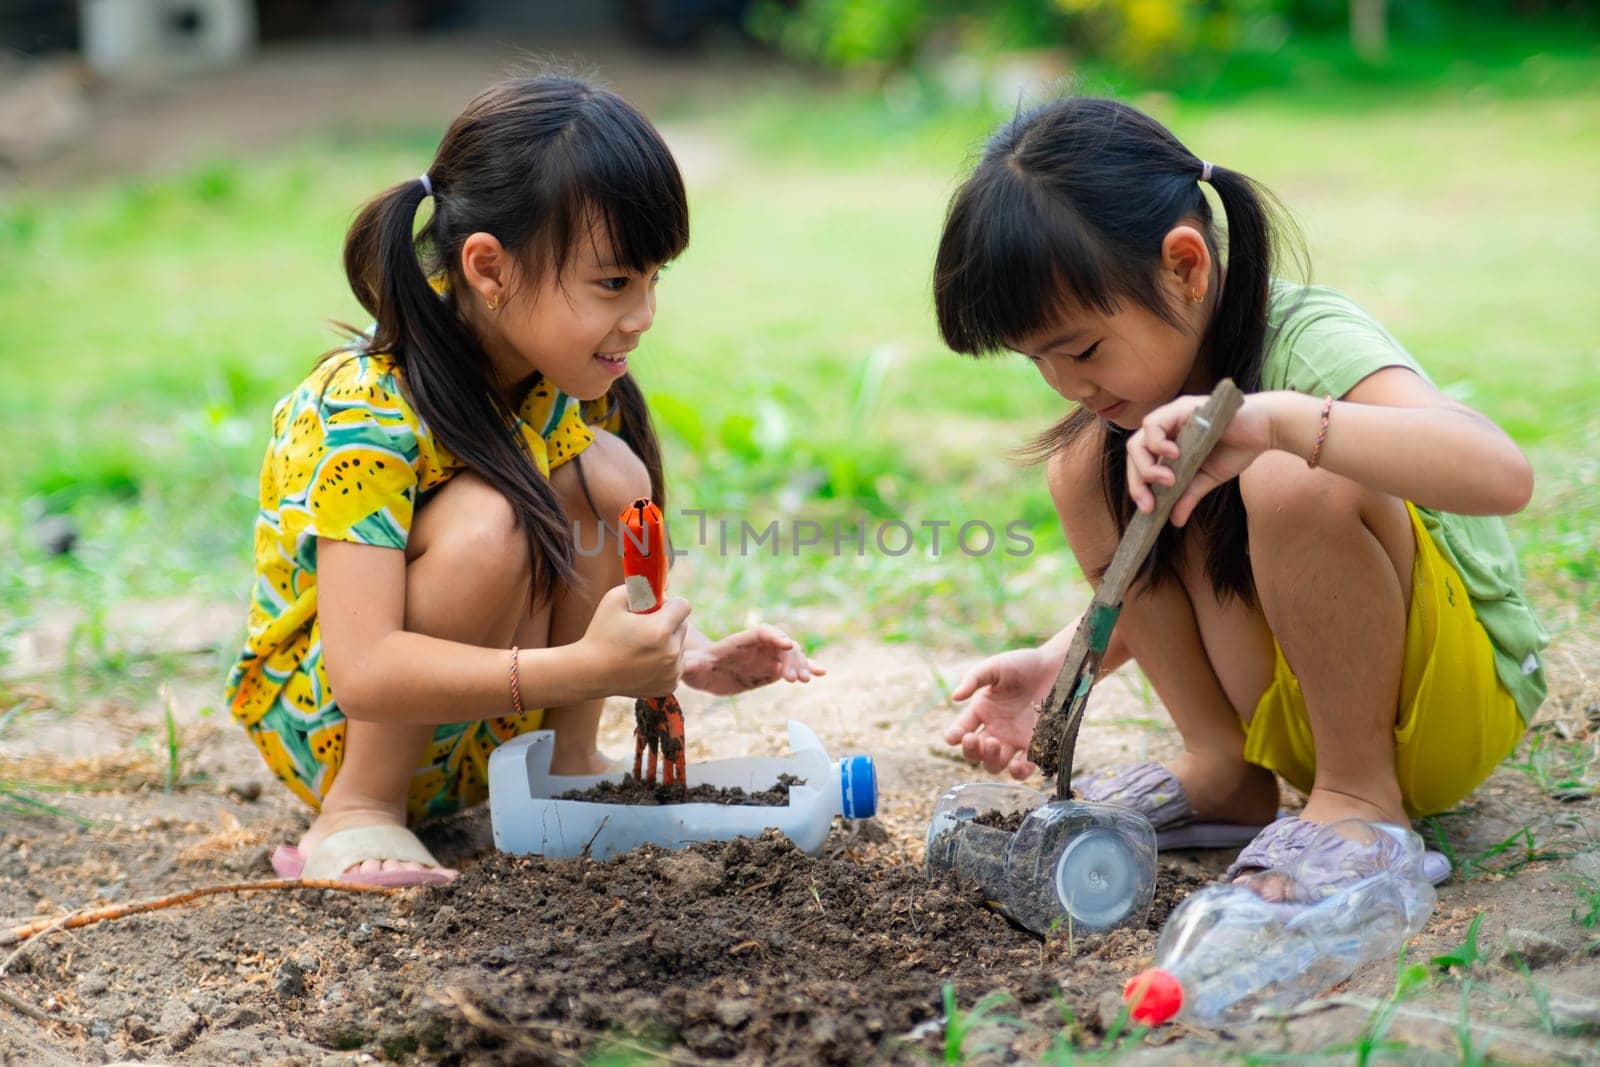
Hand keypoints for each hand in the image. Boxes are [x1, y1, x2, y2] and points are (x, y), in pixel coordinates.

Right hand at [578, 584, 690, 697]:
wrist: (590, 673)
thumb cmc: (600, 634)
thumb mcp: (614, 599)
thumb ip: (640, 586)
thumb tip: (665, 583)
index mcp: (660, 630)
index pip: (683, 606)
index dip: (669, 604)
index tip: (656, 608)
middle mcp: (671, 652)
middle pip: (682, 626)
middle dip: (668, 623)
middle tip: (644, 627)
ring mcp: (672, 671)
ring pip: (679, 647)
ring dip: (667, 643)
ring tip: (640, 647)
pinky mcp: (669, 685)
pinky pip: (675, 665)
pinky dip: (664, 662)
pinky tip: (643, 662)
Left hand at [682, 624, 824, 695]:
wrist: (706, 672)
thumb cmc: (696, 667)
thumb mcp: (690, 667)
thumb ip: (689, 665)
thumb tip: (680, 667)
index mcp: (739, 642)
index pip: (760, 633)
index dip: (774, 636)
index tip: (785, 644)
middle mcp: (758, 647)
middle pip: (781, 645)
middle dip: (791, 658)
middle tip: (796, 678)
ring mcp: (768, 657)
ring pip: (791, 656)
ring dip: (801, 666)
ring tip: (805, 680)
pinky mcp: (773, 670)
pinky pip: (794, 668)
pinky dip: (808, 668)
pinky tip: (821, 673)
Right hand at [944, 647, 1057, 778]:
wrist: (1058, 667)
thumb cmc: (1024, 664)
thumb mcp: (995, 667)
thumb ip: (974, 679)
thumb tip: (955, 697)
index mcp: (982, 711)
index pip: (961, 730)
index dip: (954, 736)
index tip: (953, 737)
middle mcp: (995, 729)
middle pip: (975, 753)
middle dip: (972, 750)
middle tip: (975, 738)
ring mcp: (1014, 740)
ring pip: (995, 764)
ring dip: (991, 760)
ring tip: (994, 744)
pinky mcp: (1035, 746)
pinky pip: (1024, 768)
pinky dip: (1018, 772)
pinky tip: (1016, 765)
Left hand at [1126, 392, 1274, 525]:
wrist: (1265, 430)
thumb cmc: (1237, 449)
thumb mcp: (1207, 478)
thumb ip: (1188, 495)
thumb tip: (1175, 521)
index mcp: (1168, 444)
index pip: (1141, 465)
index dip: (1139, 487)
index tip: (1148, 509)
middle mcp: (1165, 430)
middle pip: (1134, 454)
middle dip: (1138, 482)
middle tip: (1151, 503)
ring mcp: (1171, 417)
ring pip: (1138, 441)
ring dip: (1146, 466)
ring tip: (1168, 480)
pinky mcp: (1180, 408)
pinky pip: (1153, 424)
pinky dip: (1157, 442)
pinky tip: (1173, 455)